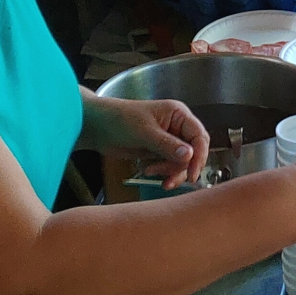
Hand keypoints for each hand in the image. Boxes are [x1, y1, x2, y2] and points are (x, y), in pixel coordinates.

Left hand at [83, 95, 209, 188]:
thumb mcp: (145, 132)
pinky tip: (147, 170)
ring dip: (169, 171)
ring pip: (182, 162)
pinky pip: (169, 166)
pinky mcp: (158, 151)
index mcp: (178, 115)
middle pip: (193, 152)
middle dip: (182, 167)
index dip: (200, 156)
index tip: (192, 173)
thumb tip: (190, 156)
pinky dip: (161, 172)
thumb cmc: (119, 119)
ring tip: (151, 172)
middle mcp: (177, 127)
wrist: (96, 126)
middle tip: (170, 179)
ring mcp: (168, 140)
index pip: (199, 137)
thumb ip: (168, 145)